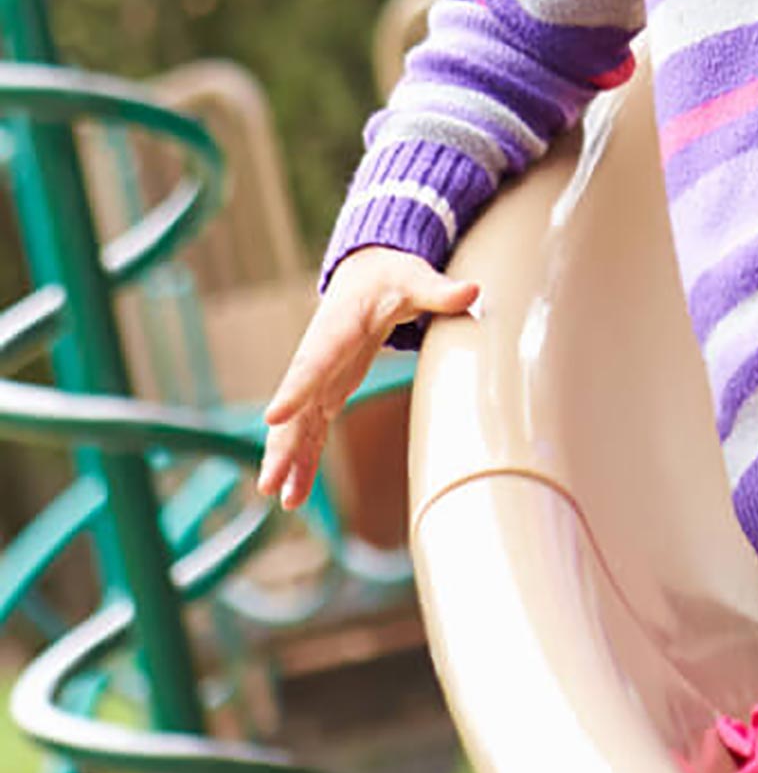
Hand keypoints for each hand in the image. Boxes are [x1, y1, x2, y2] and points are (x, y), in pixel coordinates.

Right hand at [258, 248, 478, 512]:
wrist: (368, 272)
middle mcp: (319, 357)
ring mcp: (320, 378)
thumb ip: (440, 290)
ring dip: (289, 460)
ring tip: (282, 500)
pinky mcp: (327, 392)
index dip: (295, 390)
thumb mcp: (416, 278)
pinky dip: (303, 459)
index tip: (273, 418)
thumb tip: (472, 290)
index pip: (314, 363)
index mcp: (337, 330)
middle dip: (282, 444)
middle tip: (268, 482)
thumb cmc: (392, 276)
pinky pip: (310, 430)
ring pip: (297, 424)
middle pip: (297, 405)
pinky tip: (295, 494)